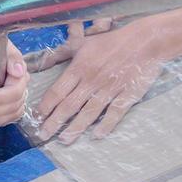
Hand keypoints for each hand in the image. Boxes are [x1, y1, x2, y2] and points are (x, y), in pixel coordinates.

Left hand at [0, 41, 28, 126]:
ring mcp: (15, 97)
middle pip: (13, 106)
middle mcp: (21, 87)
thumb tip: (18, 71)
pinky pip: (7, 118)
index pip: (14, 92)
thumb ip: (11, 56)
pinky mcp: (7, 103)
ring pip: (11, 114)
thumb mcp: (0, 45)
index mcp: (20, 73)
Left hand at [35, 22, 163, 142]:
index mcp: (79, 68)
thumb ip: (63, 53)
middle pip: (69, 105)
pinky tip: (97, 136)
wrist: (144, 41)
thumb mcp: (83, 43)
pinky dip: (106, 125)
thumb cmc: (111, 41)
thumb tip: (44, 62)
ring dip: (75, 128)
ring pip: (89, 112)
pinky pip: (115, 113)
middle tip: (43, 135)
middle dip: (54, 122)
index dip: (45, 106)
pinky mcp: (127, 95)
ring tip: (64, 140)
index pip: (57, 91)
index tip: (36, 117)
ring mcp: (109, 89)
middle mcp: (91, 81)